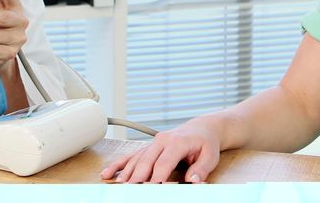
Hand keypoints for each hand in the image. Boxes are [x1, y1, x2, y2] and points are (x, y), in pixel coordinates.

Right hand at [99, 118, 222, 182]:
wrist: (201, 129)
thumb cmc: (205, 143)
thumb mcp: (210, 156)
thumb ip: (201, 169)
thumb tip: (193, 180)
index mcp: (177, 142)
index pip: (163, 163)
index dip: (157, 178)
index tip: (152, 189)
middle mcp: (162, 141)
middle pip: (146, 162)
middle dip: (138, 178)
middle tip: (131, 191)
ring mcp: (153, 143)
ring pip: (136, 159)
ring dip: (126, 173)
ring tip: (118, 186)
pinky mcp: (148, 147)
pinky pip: (131, 155)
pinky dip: (119, 165)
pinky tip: (108, 174)